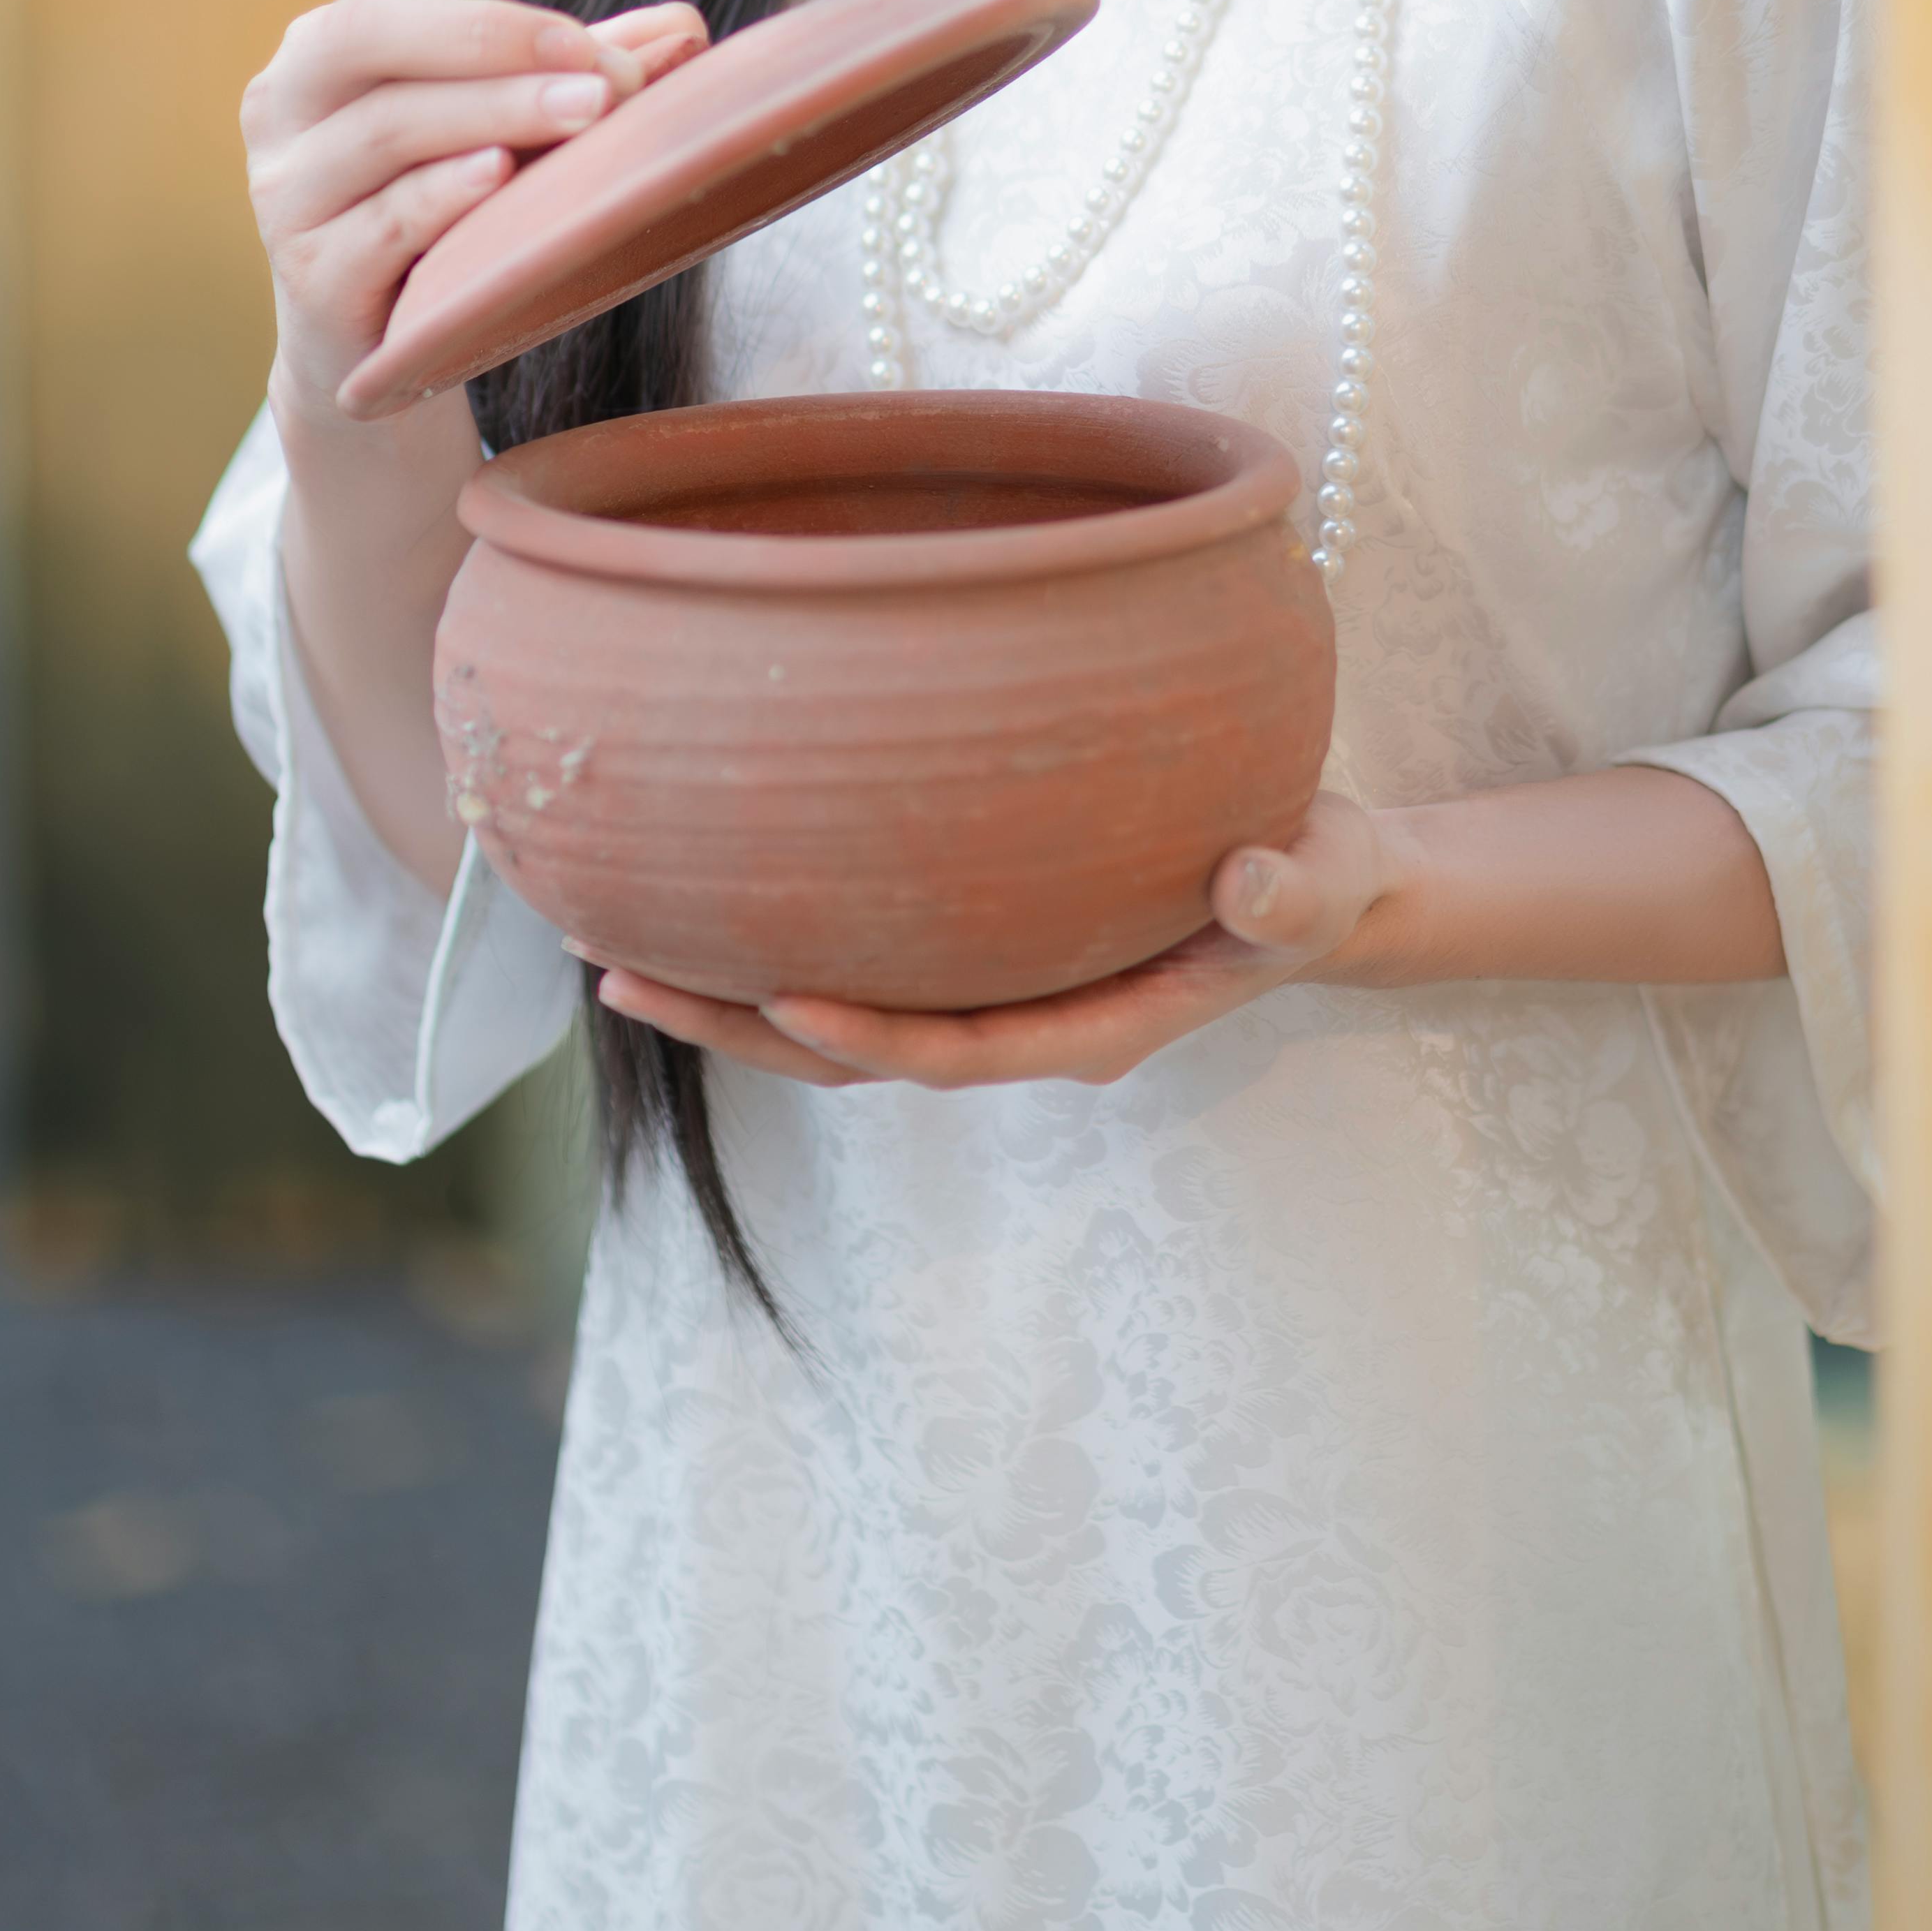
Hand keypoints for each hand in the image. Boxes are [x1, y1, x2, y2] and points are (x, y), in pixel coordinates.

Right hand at [243, 0, 706, 422]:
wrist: (386, 348)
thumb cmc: (446, 214)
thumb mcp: (500, 131)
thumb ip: (572, 72)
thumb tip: (683, 25)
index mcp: (317, 60)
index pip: (389, 14)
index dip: (490, 24)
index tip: (590, 45)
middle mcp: (281, 118)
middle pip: (373, 52)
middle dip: (494, 55)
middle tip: (606, 82)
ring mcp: (285, 202)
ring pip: (382, 136)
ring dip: (492, 117)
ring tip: (582, 114)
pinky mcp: (311, 281)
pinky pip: (378, 226)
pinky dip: (441, 196)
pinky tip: (500, 177)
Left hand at [592, 789, 1408, 1090]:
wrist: (1314, 881)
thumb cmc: (1316, 877)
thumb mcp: (1321, 879)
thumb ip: (1291, 888)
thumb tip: (1250, 881)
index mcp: (1089, 1027)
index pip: (958, 1050)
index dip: (871, 1032)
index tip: (783, 992)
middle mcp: (1020, 1026)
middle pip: (857, 1054)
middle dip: (738, 1025)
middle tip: (618, 975)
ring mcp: (991, 998)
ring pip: (837, 1021)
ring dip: (726, 997)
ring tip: (609, 953)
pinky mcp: (978, 955)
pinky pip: (861, 966)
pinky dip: (777, 946)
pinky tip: (705, 896)